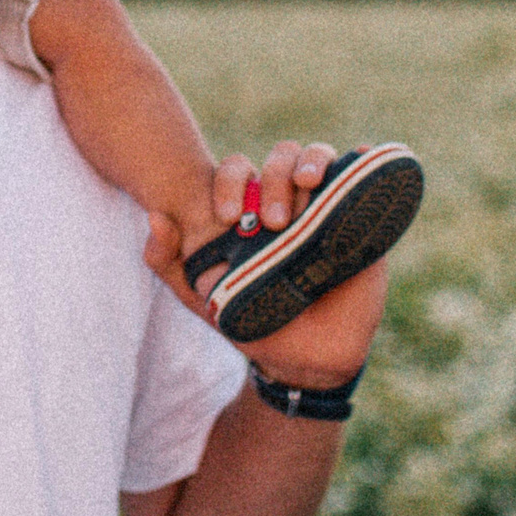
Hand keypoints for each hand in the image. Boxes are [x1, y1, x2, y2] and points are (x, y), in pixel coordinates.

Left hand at [144, 142, 384, 390]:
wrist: (304, 359)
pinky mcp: (358, 219)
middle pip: (279, 158)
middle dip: (273, 178)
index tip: (228, 215)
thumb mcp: (199, 295)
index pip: (238, 171)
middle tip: (273, 221)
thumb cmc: (251, 322)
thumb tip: (154, 217)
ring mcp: (324, 207)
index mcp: (250, 210)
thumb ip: (168, 261)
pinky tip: (358, 156)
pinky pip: (361, 177)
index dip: (230, 181)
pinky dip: (361, 158)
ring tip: (309, 184)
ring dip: (311, 161)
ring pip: (317, 158)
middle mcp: (287, 201)